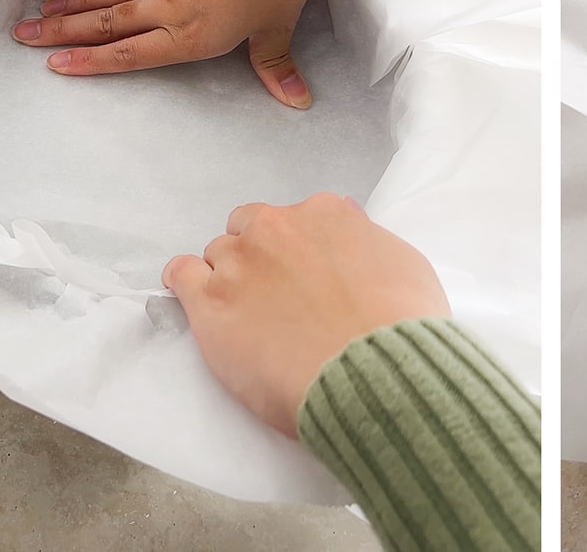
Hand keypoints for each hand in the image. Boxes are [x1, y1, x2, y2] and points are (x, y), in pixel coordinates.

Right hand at [11, 0, 320, 107]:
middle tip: (21, 37)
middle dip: (63, 33)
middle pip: (109, 22)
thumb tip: (297, 102)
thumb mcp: (279, 24)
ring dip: (75, 5)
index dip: (92, 62)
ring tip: (40, 12)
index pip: (132, 53)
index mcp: (194, 33)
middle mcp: (172, 6)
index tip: (54, 65)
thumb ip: (276, 65)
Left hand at [161, 194, 449, 437]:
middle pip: (250, 230)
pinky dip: (186, 284)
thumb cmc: (400, 325)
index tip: (307, 276)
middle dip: (260, 258)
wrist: (375, 374)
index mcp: (326, 213)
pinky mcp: (211, 303)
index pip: (298, 218)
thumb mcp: (405, 264)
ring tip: (246, 317)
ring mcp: (239, 263)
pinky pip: (180, 275)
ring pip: (217, 255)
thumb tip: (353, 231)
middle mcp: (277, 228)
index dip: (301, 250)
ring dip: (229, 278)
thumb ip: (368, 241)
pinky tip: (198, 301)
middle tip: (277, 298)